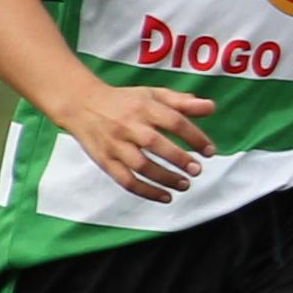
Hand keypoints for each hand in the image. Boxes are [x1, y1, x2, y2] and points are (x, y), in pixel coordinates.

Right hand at [55, 78, 217, 203]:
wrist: (80, 105)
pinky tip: (165, 197)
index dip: (195, 137)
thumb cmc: (125, 101)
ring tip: (185, 185)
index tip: (210, 151)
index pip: (174, 122)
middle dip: (179, 159)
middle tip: (197, 170)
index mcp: (144, 107)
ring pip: (140, 165)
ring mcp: (115, 145)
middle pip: (155, 144)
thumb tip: (211, 108)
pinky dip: (146, 191)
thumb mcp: (153, 94)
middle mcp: (129, 126)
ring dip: (165, 178)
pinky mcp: (105, 160)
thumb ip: (182, 102)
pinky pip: (125, 180)